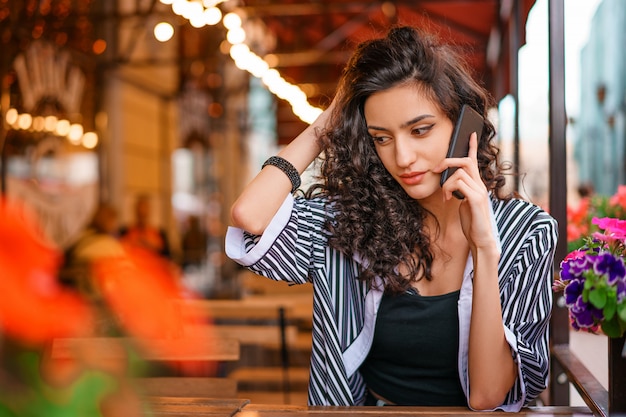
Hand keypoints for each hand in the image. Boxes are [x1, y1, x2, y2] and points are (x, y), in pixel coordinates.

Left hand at [435, 132, 496, 251]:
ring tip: (445, 196)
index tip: (470, 133)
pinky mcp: (476, 200)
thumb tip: (448, 181)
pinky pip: (459, 184)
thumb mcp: (463, 202)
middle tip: (436, 170)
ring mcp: (479, 192)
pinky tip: (448, 200)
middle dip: (448, 161)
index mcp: (477, 184)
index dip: (472, 146)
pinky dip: (449, 190)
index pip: (474, 161)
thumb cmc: (472, 222)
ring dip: (446, 183)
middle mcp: (480, 185)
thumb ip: (459, 190)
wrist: (480, 238)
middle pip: (465, 162)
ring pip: (459, 173)